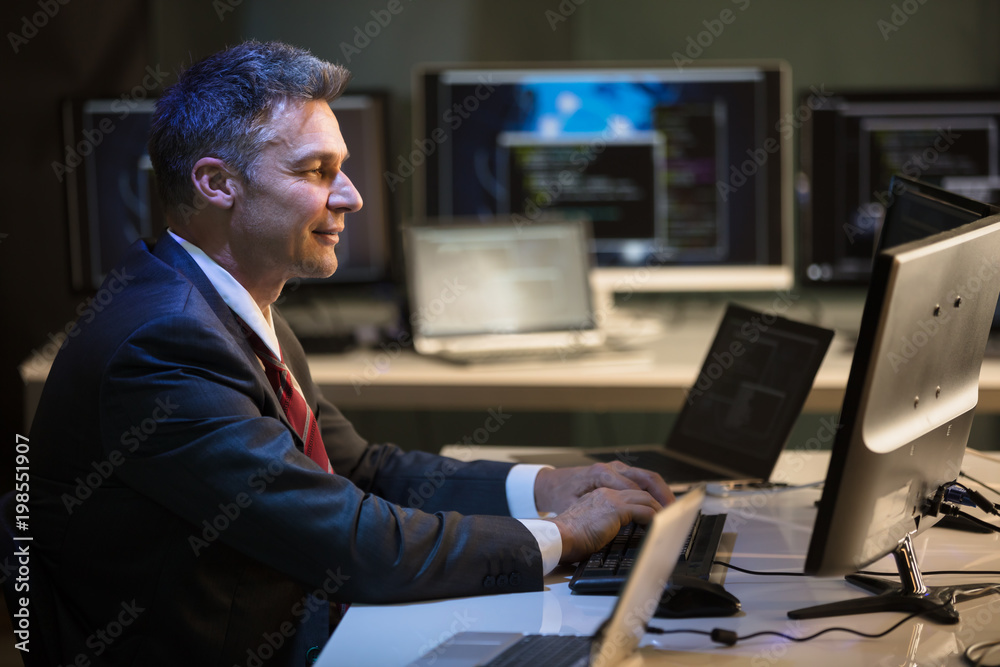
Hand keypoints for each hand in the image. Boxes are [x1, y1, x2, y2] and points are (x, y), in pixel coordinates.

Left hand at [534, 461, 673, 514]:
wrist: (551, 484)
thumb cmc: (562, 496)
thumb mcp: (578, 508)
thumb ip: (600, 513)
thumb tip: (620, 524)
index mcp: (602, 474)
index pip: (635, 489)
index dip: (651, 504)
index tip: (661, 517)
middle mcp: (611, 468)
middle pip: (647, 478)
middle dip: (664, 496)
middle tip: (674, 513)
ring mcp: (616, 467)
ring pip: (647, 476)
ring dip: (662, 492)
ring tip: (672, 509)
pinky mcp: (617, 471)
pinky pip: (641, 478)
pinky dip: (653, 489)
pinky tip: (660, 502)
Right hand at [546, 487, 661, 563]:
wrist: (557, 536)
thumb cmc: (568, 537)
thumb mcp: (589, 524)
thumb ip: (603, 522)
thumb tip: (615, 534)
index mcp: (599, 495)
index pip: (629, 492)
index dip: (645, 499)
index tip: (655, 509)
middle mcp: (607, 492)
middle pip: (641, 490)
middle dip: (658, 500)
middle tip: (669, 512)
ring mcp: (611, 498)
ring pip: (646, 498)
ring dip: (660, 509)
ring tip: (668, 520)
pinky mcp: (616, 509)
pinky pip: (645, 510)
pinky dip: (656, 518)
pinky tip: (659, 526)